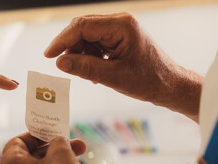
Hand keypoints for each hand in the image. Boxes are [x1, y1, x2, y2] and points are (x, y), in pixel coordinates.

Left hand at [0, 133, 92, 163]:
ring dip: (56, 161)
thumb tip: (57, 143)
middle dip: (53, 148)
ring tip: (77, 157)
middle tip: (73, 144)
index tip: (52, 133)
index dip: (35, 134)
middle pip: (29, 157)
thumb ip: (57, 142)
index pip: (17, 141)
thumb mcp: (61, 154)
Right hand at [45, 13, 201, 121]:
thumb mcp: (114, 77)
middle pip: (83, 28)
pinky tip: (93, 72)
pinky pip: (95, 43)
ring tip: (86, 74)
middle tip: (64, 66)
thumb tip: (60, 62)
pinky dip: (89, 57)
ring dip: (81, 54)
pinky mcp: (119, 37)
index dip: (62, 40)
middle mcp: (120, 22)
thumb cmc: (148, 81)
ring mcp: (119, 29)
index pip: (82, 26)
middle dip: (70, 47)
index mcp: (122, 26)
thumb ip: (85, 68)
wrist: (169, 85)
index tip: (49, 56)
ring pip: (87, 36)